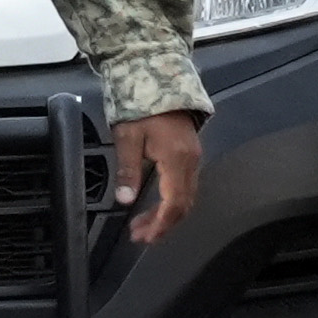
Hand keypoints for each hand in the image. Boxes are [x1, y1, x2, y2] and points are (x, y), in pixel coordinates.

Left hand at [111, 112, 203, 246]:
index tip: (147, 237)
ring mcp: (193, 158)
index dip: (161, 223)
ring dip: (167, 215)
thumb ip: (127, 170)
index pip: (174, 202)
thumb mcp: (127, 138)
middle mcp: (191, 162)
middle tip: (140, 237)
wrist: (158, 79)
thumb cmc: (140, 108)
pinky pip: (185, 186)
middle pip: (183, 203)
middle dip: (163, 224)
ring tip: (144, 227)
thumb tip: (124, 199)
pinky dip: (171, 202)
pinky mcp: (190, 154)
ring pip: (185, 196)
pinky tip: (156, 207)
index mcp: (177, 159)